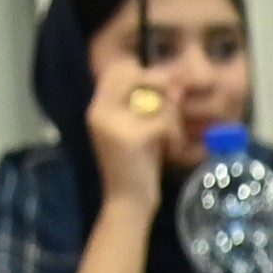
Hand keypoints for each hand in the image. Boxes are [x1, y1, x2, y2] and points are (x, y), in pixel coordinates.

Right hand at [85, 73, 184, 195]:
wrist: (127, 202)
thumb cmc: (137, 166)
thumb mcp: (139, 130)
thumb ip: (148, 106)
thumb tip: (173, 84)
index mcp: (97, 109)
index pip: (118, 70)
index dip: (144, 74)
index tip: (161, 93)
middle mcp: (98, 111)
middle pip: (135, 76)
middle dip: (161, 88)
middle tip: (170, 113)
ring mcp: (111, 124)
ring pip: (156, 101)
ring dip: (172, 118)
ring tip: (169, 138)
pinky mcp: (130, 138)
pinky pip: (164, 122)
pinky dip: (175, 136)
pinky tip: (171, 149)